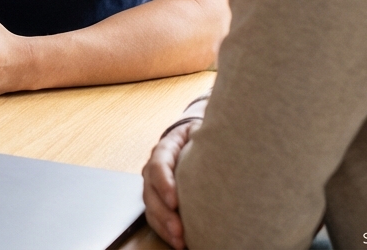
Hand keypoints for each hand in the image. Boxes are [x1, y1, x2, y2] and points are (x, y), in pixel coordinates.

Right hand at [143, 119, 198, 248]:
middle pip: (150, 192)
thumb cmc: (198, 136)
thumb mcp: (200, 128)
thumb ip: (204, 132)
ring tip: (179, 240)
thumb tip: (216, 132)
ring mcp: (154, 185)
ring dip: (163, 226)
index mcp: (165, 149)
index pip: (158, 166)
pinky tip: (179, 242)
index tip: (175, 201)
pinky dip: (165, 231)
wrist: (189, 138)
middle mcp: (154, 168)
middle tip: (178, 229)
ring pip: (150, 208)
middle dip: (164, 213)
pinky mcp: (158, 200)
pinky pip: (156, 218)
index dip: (164, 184)